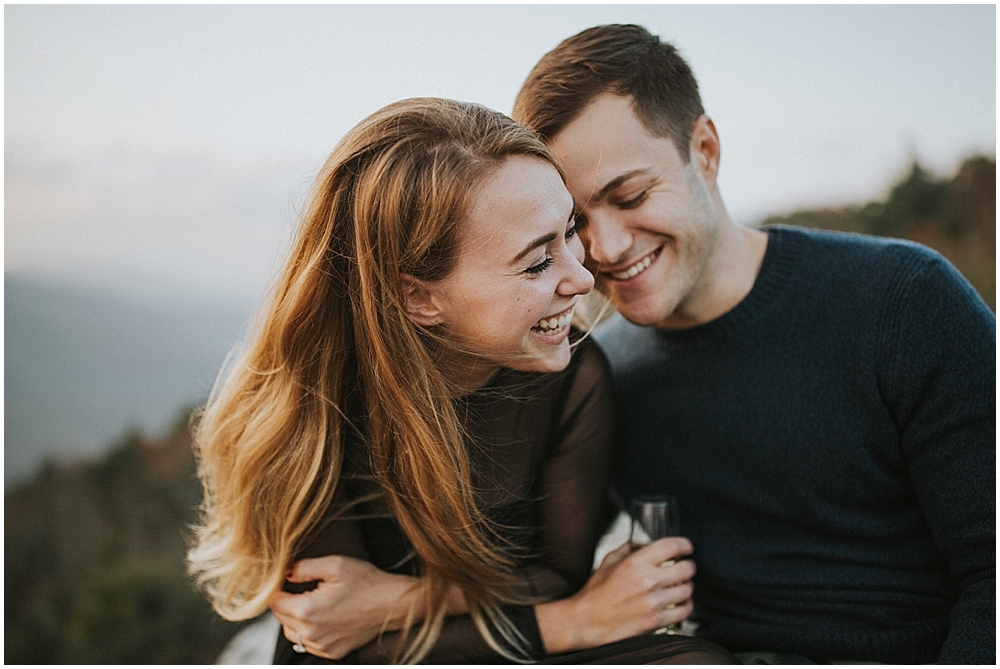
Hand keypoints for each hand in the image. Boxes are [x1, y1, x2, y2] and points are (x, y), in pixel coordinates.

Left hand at [269, 554, 423, 659]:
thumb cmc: (368, 583)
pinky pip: (309, 644)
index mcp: (307, 610)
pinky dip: (310, 632)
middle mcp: (311, 632)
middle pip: (280, 618)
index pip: (274, 602)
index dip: (280, 589)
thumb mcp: (335, 564)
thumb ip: (304, 567)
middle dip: (288, 603)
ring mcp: (322, 645)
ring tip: (314, 604)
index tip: (290, 583)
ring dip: (296, 620)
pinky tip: (325, 618)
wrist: (392, 603)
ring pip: (292, 634)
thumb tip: (286, 573)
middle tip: (306, 590)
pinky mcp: (332, 651)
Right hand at [535, 536, 695, 653]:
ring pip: (687, 590)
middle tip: (684, 568)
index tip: (686, 547)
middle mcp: (648, 581)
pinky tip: (679, 603)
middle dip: (688, 566)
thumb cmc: (596, 593)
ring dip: (686, 586)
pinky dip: (685, 606)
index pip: (672, 547)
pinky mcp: (656, 621)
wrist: (587, 621)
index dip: (684, 545)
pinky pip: (684, 611)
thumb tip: (646, 544)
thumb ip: (629, 548)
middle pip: (686, 568)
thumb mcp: (608, 561)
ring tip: (680, 586)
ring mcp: (654, 602)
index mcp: (636, 563)